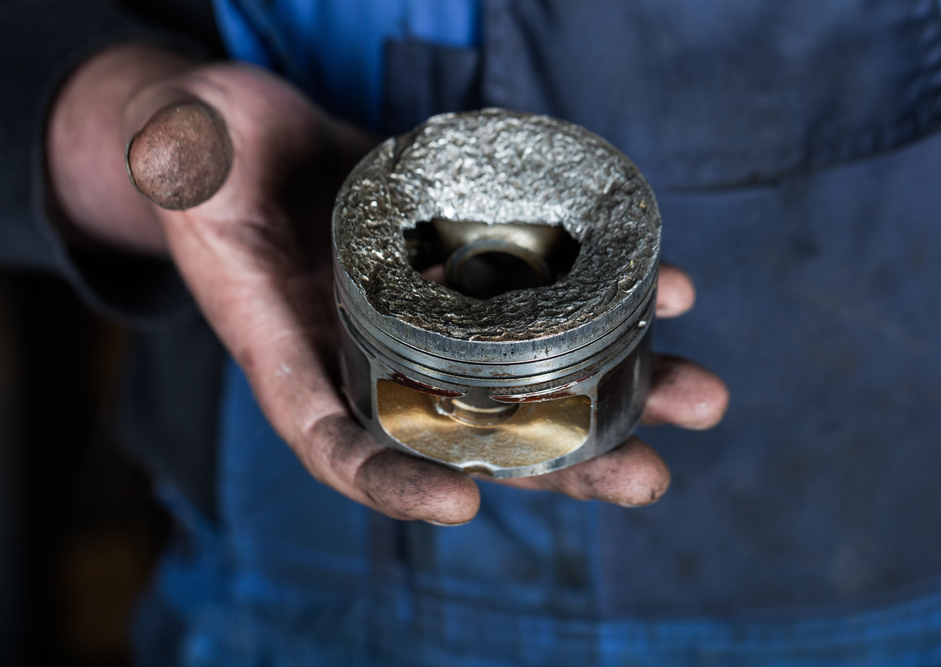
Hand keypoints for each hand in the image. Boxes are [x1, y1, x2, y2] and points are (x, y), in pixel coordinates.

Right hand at [47, 45, 727, 524]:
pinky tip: (669, 293)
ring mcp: (432, 310)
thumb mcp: (180, 155)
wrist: (256, 138)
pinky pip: (543, 297)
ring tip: (698, 398)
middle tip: (646, 477)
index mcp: (300, 354)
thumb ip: (180, 162)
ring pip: (529, 374)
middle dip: (565, 461)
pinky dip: (609, 301)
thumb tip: (179, 151)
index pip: (340, 441)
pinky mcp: (469, 262)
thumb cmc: (204, 155)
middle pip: (475, 431)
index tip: (461, 498)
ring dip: (618, 390)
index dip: (394, 482)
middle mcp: (377, 350)